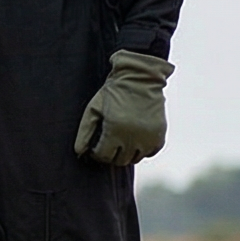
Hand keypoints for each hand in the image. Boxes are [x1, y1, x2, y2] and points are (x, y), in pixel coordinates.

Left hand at [75, 50, 172, 166]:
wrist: (139, 79)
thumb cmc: (112, 93)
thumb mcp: (93, 110)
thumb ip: (84, 132)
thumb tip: (79, 152)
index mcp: (115, 130)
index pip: (104, 156)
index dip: (97, 154)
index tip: (96, 147)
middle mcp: (133, 137)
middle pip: (120, 160)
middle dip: (111, 155)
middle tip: (108, 144)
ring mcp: (149, 137)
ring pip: (135, 158)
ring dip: (126, 153)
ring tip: (121, 141)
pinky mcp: (160, 134)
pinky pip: (150, 153)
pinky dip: (143, 150)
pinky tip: (135, 139)